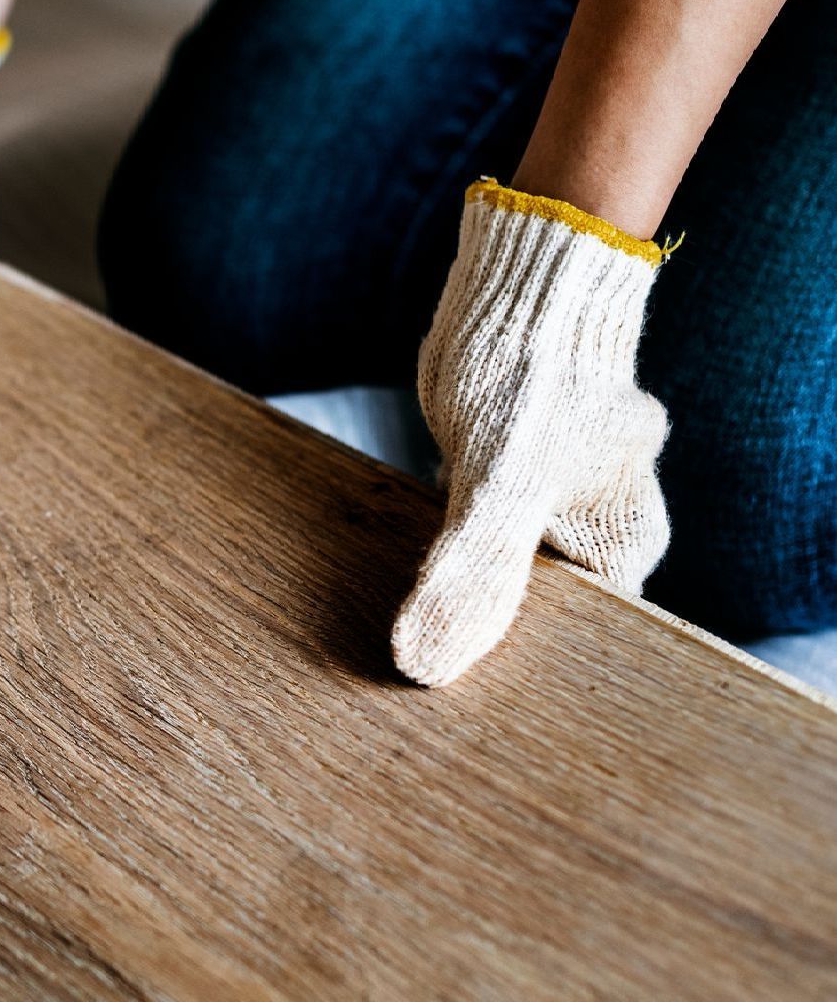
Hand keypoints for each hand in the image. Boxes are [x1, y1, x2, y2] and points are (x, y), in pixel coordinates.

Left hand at [392, 180, 671, 686]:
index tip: (458, 716)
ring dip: (446, 595)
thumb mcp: (500, 485)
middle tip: (403, 688)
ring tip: (385, 643)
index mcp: (616, 547)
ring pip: (489, 571)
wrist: (518, 285)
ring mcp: (540, 502)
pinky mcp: (495, 475)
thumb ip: (472, 573)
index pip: (580, 645)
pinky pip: (459, 532)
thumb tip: (423, 666)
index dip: (521, 681)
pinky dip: (429, 551)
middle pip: (533, 614)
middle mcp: (585, 531)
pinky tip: (386, 576)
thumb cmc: (534, 378)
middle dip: (475, 641)